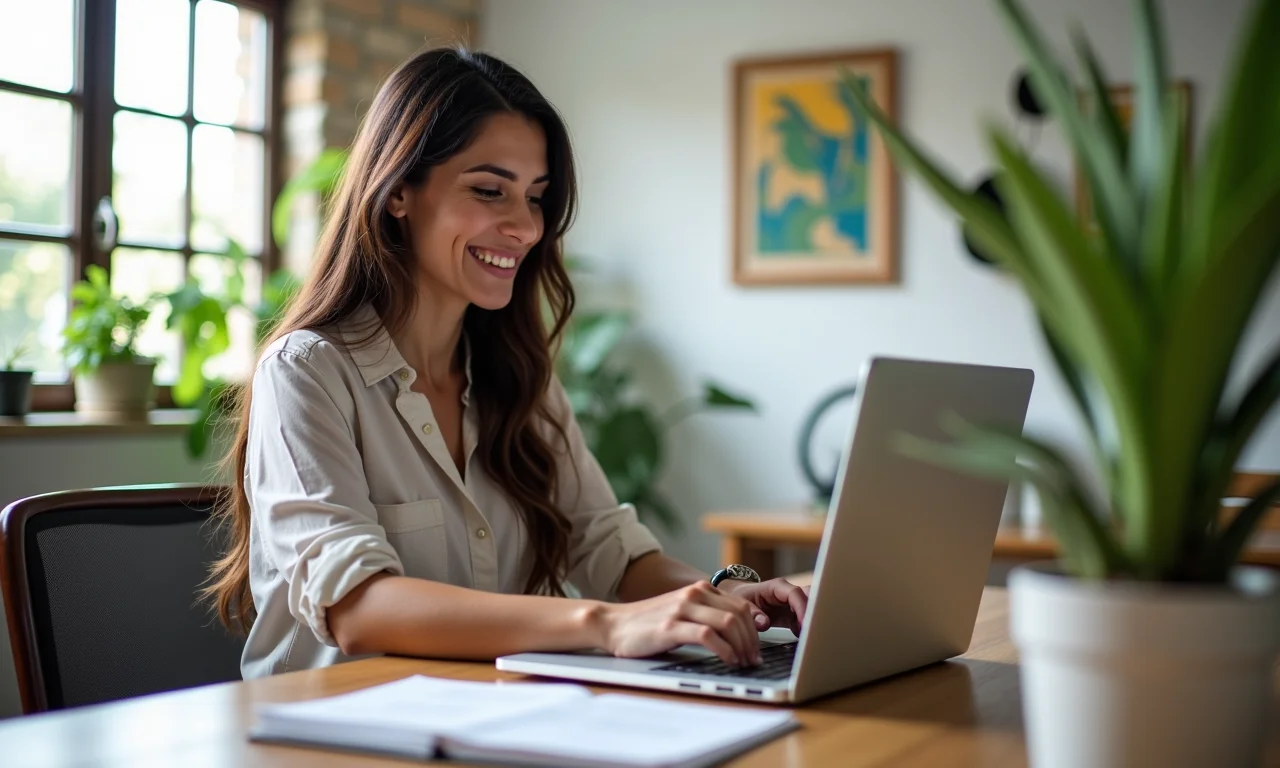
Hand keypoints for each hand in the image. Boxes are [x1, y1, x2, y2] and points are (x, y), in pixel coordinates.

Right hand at [598, 581, 761, 665]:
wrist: (613, 624)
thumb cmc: (647, 624)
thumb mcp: (681, 613)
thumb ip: (705, 616)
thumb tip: (737, 633)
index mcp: (699, 590)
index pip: (740, 606)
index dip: (754, 629)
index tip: (757, 649)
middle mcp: (693, 594)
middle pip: (739, 614)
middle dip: (752, 640)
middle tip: (753, 660)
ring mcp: (682, 608)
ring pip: (728, 622)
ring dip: (742, 646)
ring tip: (743, 662)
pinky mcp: (671, 626)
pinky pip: (708, 636)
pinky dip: (724, 650)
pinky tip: (727, 660)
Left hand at [719, 578, 809, 634]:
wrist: (742, 598)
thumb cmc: (743, 597)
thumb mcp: (743, 604)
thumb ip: (753, 614)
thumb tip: (763, 623)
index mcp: (777, 587)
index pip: (795, 593)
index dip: (802, 608)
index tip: (804, 624)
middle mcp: (789, 593)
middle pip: (809, 597)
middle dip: (813, 614)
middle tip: (811, 631)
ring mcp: (794, 603)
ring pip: (811, 608)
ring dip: (811, 622)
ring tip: (807, 637)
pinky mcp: (795, 614)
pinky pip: (806, 620)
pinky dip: (805, 629)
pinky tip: (800, 639)